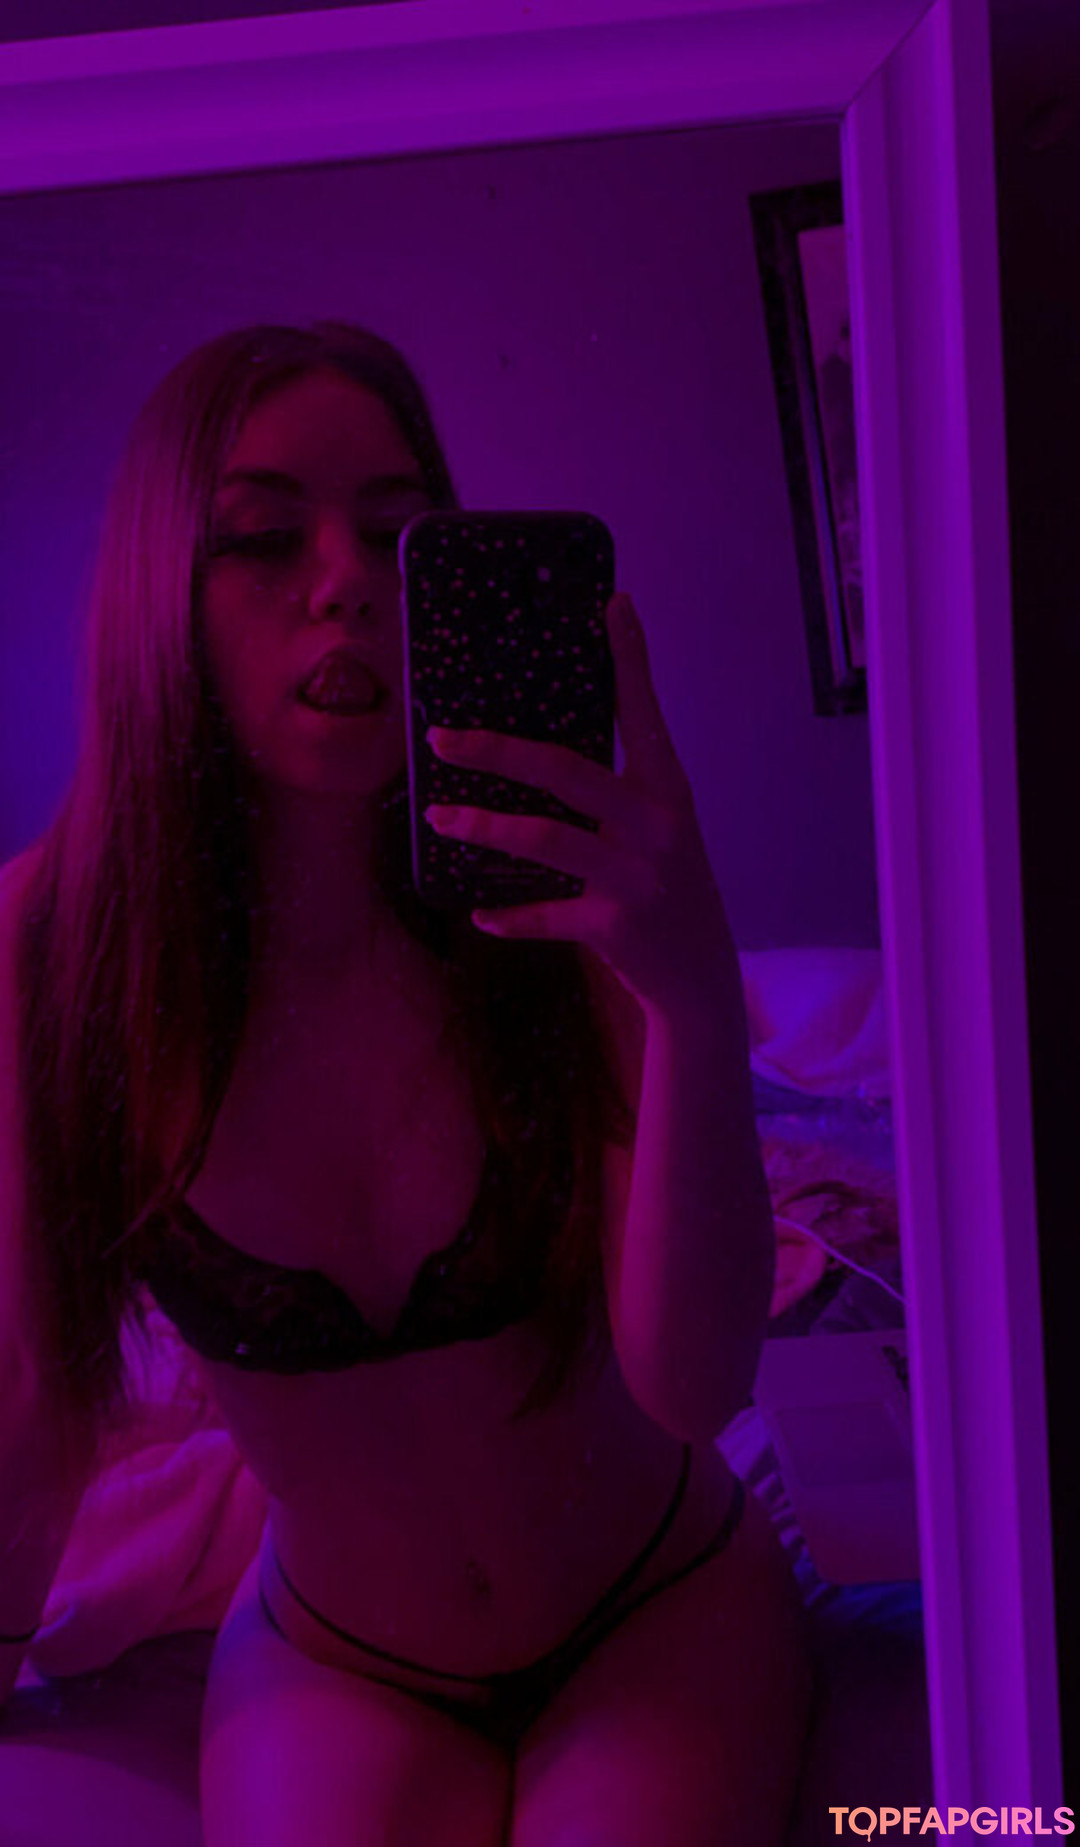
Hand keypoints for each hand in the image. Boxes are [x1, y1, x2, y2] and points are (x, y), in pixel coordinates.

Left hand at [425, 592, 730, 1014]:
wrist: (701, 974)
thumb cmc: (667, 885)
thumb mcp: (657, 828)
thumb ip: (617, 789)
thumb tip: (541, 747)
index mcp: (668, 790)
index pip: (645, 713)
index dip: (629, 660)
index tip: (612, 606)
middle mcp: (656, 826)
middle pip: (567, 773)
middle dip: (497, 752)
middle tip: (441, 737)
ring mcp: (636, 877)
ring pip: (544, 841)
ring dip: (483, 828)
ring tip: (440, 817)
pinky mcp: (614, 926)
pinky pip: (546, 916)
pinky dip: (510, 917)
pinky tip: (480, 913)